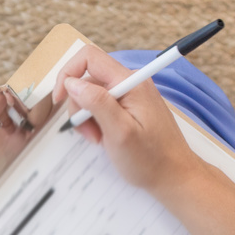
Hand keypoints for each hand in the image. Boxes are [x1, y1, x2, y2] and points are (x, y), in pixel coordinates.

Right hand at [54, 43, 198, 193]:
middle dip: (79, 106)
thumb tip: (72, 83)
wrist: (174, 176)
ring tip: (99, 140)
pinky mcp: (129, 106)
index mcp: (130, 82)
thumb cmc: (151, 159)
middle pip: (88, 79)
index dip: (68, 74)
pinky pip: (102, 106)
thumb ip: (96, 103)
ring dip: (87, 117)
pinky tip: (105, 138)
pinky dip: (96, 122)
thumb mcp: (119, 132)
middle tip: (89, 133)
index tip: (60, 99)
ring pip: (92, 94)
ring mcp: (130, 94)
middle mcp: (130, 82)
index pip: (89, 58)